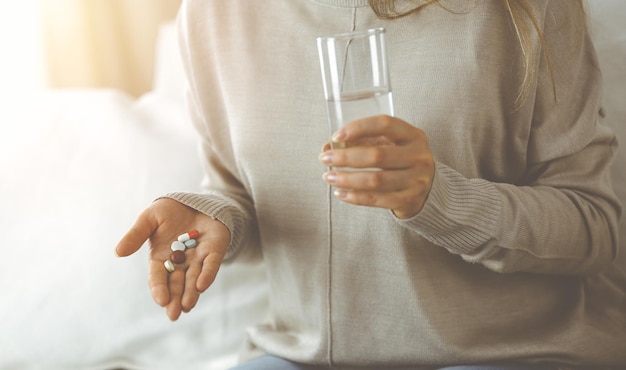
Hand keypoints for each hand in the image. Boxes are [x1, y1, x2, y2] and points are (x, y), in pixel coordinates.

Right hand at [115, 198, 229, 320]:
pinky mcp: (214, 250)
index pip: (158, 277)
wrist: (194, 200)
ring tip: (187, 306)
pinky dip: (207, 274)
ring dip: (190, 293)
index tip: (161, 300)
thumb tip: (118, 252)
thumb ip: (136, 235)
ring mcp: (197, 258)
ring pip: (194, 279)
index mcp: (161, 258)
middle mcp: (179, 262)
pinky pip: (211, 264)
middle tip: (173, 314)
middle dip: (175, 299)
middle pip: (176, 283)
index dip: (159, 289)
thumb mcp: (149, 219)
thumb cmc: (168, 211)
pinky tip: (201, 286)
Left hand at [319, 115, 434, 218]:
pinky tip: (340, 193)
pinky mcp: (409, 200)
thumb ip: (362, 142)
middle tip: (325, 159)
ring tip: (329, 177)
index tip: (336, 136)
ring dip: (347, 179)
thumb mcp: (390, 146)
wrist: (429, 190)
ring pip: (375, 180)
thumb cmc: (401, 162)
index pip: (384, 124)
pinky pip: (377, 199)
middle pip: (377, 155)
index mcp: (413, 135)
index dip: (358, 128)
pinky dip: (355, 197)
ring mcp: (416, 180)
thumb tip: (328, 147)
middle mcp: (418, 156)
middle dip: (346, 157)